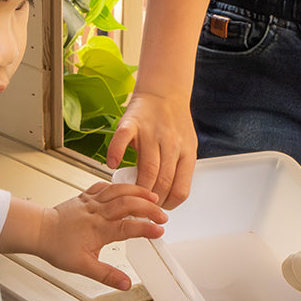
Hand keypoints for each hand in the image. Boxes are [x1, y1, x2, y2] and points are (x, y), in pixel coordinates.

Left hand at [37, 182, 165, 289]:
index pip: (127, 227)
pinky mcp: (85, 196)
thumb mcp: (83, 266)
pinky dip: (118, 185)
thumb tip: (125, 284)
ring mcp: (91, 201)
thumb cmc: (58, 247)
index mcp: (98, 230)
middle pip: (128, 204)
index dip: (146, 228)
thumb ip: (106, 274)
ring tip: (153, 195)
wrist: (39, 230)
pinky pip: (104, 186)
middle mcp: (97, 212)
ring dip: (137, 191)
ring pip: (118, 190)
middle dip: (148, 207)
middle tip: (163, 215)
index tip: (160, 231)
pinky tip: (127, 188)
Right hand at [105, 91, 197, 208]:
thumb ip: (179, 169)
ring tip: (130, 193)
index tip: (159, 209)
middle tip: (142, 205)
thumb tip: (170, 198)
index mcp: (187, 152)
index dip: (168, 204)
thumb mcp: (187, 146)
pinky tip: (112, 164)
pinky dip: (116, 152)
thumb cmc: (173, 122)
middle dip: (151, 199)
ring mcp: (151, 132)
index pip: (180, 189)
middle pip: (163, 182)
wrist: (164, 92)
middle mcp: (172, 143)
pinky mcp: (132, 122)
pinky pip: (122, 139)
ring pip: (147, 168)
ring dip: (137, 186)